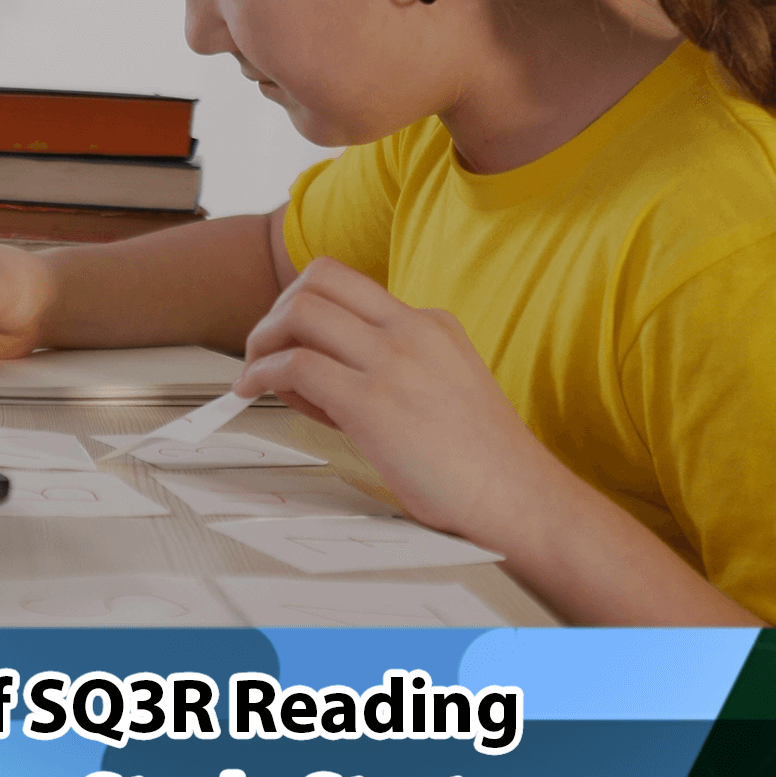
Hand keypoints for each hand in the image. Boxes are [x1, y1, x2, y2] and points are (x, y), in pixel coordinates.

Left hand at [231, 256, 538, 551]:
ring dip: (262, 339)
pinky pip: (296, 365)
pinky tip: (256, 392)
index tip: (292, 338)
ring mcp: (393, 362)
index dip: (307, 305)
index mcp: (431, 324)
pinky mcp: (372, 403)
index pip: (349, 285)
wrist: (520, 499)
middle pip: (320, 277)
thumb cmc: (482, 462)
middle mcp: (411, 330)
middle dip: (277, 309)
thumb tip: (320, 374)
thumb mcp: (444, 386)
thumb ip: (389, 369)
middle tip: (264, 348)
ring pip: (300, 310)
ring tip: (255, 372)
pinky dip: (263, 373)